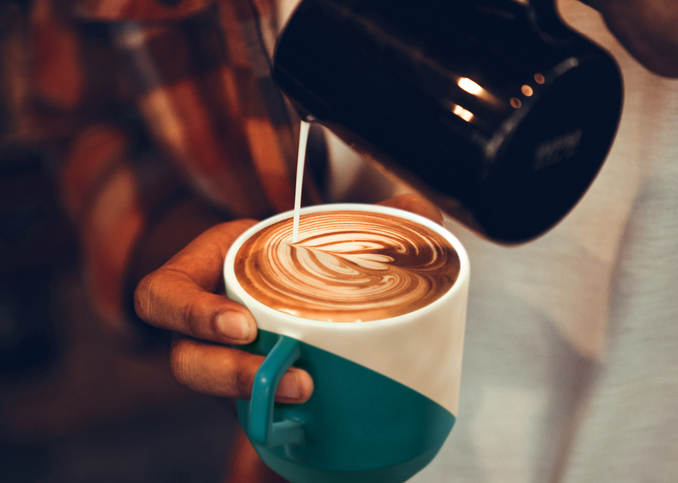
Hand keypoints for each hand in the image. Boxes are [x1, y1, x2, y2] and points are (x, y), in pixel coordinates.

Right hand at [133, 194, 441, 400]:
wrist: (303, 281)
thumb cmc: (298, 248)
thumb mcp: (321, 223)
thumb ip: (372, 215)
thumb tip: (416, 209)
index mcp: (208, 270)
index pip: (163, 295)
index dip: (191, 314)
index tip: (245, 325)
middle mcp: (207, 322)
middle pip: (183, 360)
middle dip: (227, 376)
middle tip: (292, 377)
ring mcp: (226, 359)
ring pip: (214, 394)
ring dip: (255, 402)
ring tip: (307, 396)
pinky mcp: (249, 386)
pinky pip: (248, 408)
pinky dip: (275, 418)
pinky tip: (314, 423)